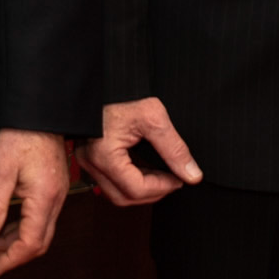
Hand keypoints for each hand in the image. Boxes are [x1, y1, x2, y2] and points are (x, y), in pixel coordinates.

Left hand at [0, 129, 70, 276]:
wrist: (39, 112)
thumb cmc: (20, 135)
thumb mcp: (0, 170)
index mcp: (44, 198)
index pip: (30, 242)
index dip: (11, 260)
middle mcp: (55, 200)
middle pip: (38, 242)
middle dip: (13, 256)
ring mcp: (56, 194)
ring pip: (39, 231)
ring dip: (15, 243)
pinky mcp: (52, 187)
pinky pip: (39, 217)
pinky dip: (21, 228)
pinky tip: (3, 229)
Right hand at [78, 97, 202, 206]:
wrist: (101, 81)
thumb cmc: (119, 93)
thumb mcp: (153, 117)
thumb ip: (174, 148)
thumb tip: (191, 174)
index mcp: (104, 155)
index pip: (136, 189)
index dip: (162, 188)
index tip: (179, 180)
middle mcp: (91, 163)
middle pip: (124, 198)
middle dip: (152, 193)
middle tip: (172, 181)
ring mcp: (87, 161)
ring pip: (115, 193)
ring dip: (140, 190)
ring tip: (160, 176)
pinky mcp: (89, 158)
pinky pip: (110, 181)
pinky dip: (129, 181)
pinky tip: (144, 169)